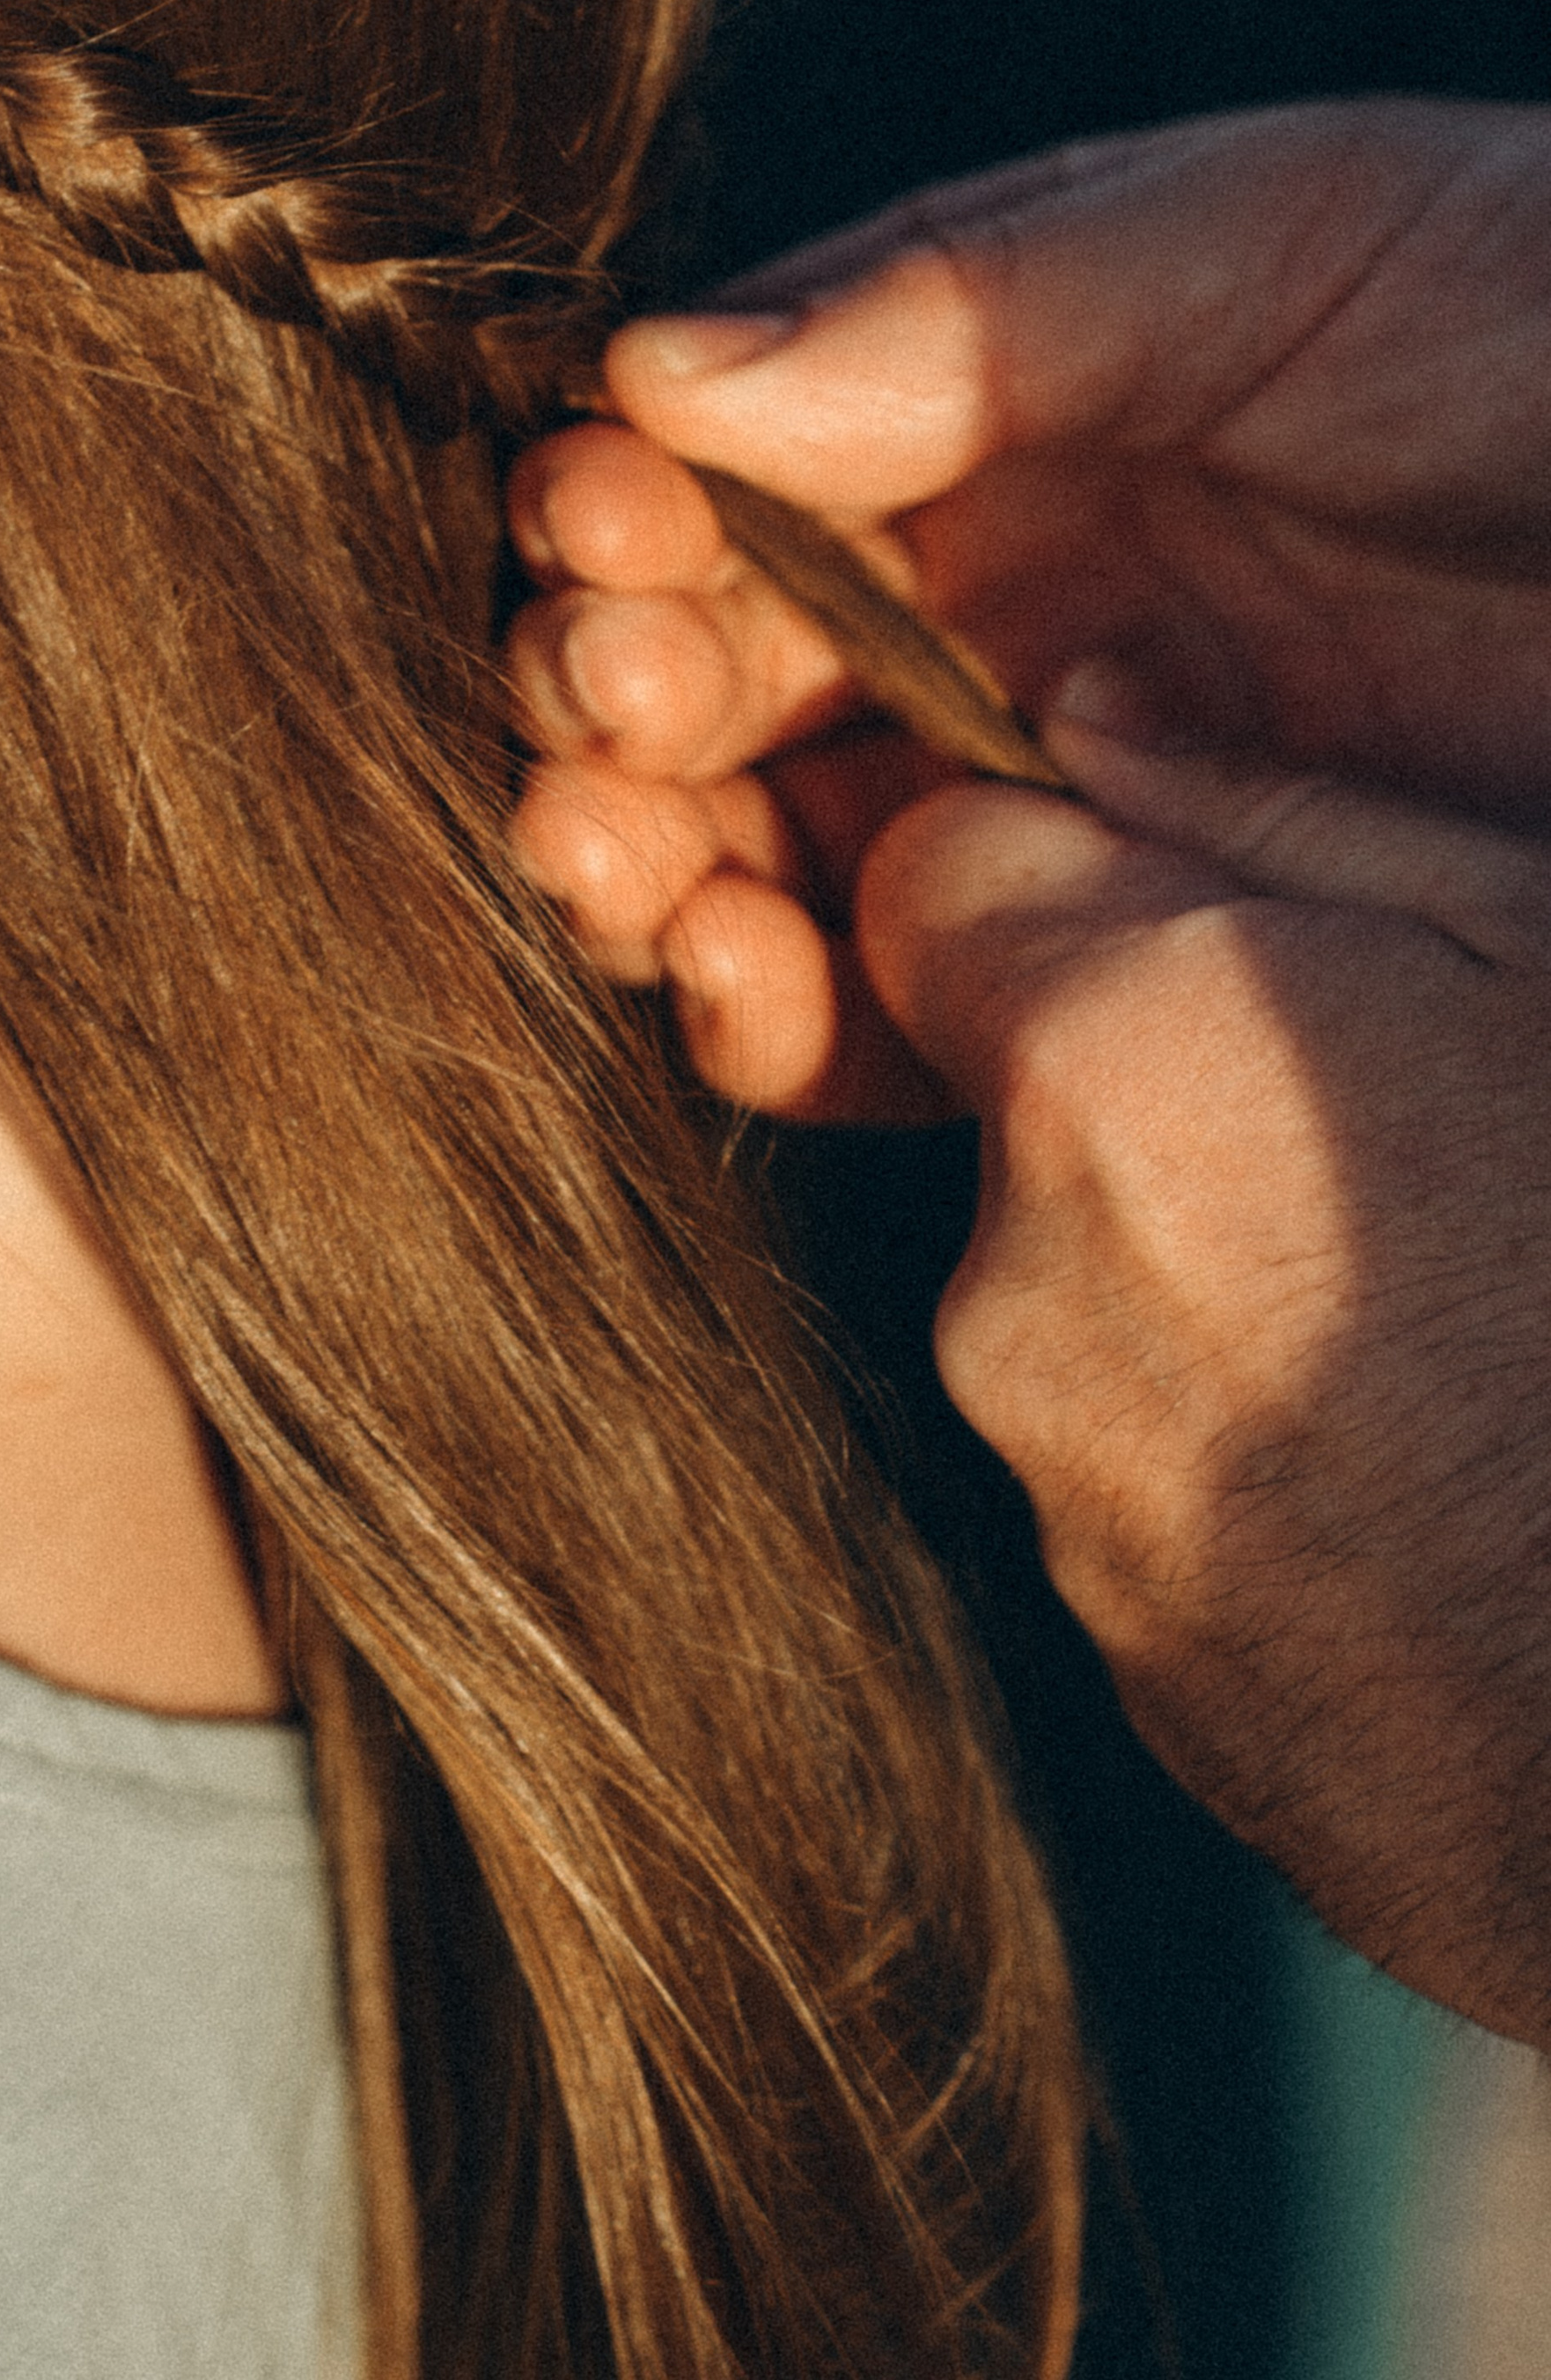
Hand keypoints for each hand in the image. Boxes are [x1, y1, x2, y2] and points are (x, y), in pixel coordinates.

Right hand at [509, 96, 1550, 1109]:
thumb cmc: (1543, 310)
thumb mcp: (1270, 241)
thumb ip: (965, 308)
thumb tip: (658, 372)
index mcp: (982, 388)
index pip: (726, 454)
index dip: (628, 502)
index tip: (599, 536)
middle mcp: (983, 582)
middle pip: (712, 656)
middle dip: (610, 689)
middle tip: (609, 713)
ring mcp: (1048, 772)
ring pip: (767, 836)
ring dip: (649, 857)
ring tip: (618, 865)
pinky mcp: (1127, 941)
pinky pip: (911, 995)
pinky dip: (788, 1009)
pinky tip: (738, 982)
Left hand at [858, 698, 1550, 2048]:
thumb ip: (1293, 821)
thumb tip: (1097, 726)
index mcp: (1112, 1067)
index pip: (932, 886)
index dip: (1064, 884)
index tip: (1211, 924)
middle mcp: (1023, 1286)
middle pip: (1028, 1111)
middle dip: (1173, 1095)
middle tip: (1425, 1146)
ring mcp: (1075, 1509)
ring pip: (1094, 1308)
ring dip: (1236, 1290)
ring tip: (1473, 1335)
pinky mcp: (1144, 1679)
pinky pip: (1161, 1495)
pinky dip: (1276, 1471)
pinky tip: (1464, 1491)